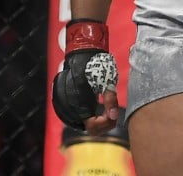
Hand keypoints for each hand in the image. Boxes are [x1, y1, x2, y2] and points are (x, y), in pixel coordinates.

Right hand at [51, 19, 119, 133]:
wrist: (82, 54)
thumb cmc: (96, 65)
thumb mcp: (106, 81)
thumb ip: (110, 99)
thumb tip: (114, 116)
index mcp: (78, 103)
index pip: (92, 127)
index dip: (105, 123)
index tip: (113, 114)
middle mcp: (70, 108)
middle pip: (89, 129)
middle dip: (104, 124)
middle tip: (113, 112)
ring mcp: (67, 107)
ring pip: (85, 125)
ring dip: (98, 122)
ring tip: (107, 110)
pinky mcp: (67, 105)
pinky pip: (80, 118)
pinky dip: (91, 117)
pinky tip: (99, 109)